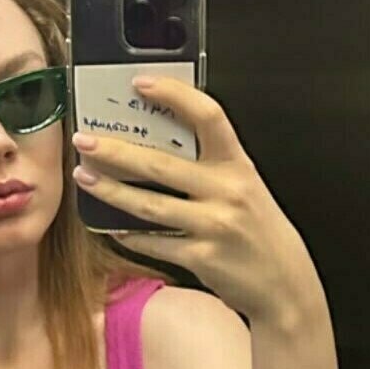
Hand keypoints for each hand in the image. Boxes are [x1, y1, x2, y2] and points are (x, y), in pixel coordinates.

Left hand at [71, 75, 321, 327]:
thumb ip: (211, 166)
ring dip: (111, 190)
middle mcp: (228, 191)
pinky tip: (108, 224)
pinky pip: (154, 242)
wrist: (285, 284)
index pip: (208, 116)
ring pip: (149, 205)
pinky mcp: (202, 257)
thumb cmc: (258, 231)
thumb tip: (156, 142)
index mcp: (238, 165)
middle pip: (161, 164)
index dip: (174, 95)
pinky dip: (128, 233)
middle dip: (116, 151)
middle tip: (84, 140)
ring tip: (84, 177)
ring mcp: (214, 225)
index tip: (140, 84)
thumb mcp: (244, 188)